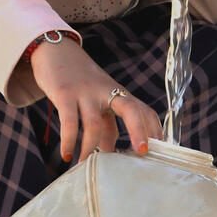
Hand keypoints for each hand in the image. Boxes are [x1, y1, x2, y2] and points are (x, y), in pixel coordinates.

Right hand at [29, 38, 161, 160]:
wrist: (56, 51)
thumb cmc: (81, 80)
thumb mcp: (98, 101)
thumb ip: (106, 126)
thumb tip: (109, 154)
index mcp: (119, 93)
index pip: (144, 110)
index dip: (154, 130)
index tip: (161, 151)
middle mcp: (107, 92)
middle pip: (131, 110)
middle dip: (139, 132)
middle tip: (141, 153)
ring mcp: (86, 93)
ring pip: (95, 124)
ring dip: (90, 148)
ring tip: (84, 165)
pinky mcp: (64, 94)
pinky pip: (69, 122)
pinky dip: (69, 142)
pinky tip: (66, 156)